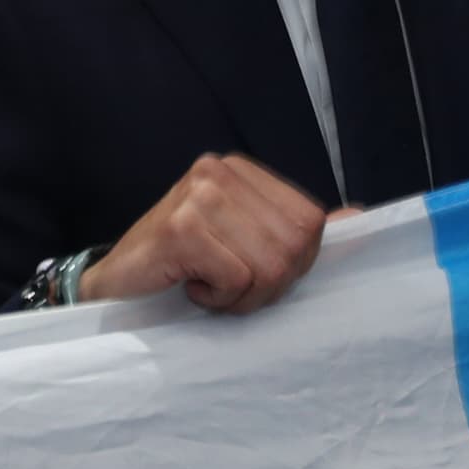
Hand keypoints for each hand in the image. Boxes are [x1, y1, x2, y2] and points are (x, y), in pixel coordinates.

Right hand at [82, 155, 324, 315]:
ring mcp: (198, 196)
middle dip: (268, 285)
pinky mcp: (181, 228)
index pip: (309, 220)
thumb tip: (357, 218)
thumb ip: (293, 229)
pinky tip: (190, 286)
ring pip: (268, 266)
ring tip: (209, 286)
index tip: (254, 274)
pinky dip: (218, 297)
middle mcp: (218, 171)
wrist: (111, 284)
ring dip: (242, 296)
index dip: (294, 263)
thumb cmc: (178, 266)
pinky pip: (236, 277)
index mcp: (240, 171)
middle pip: (293, 246)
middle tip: (229, 288)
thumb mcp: (241, 241)